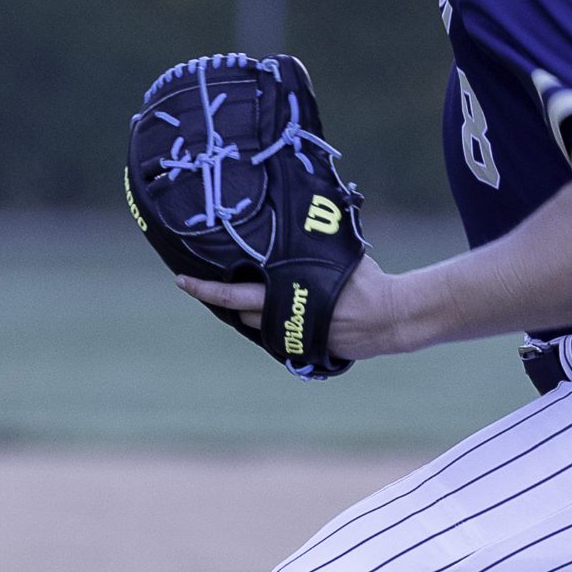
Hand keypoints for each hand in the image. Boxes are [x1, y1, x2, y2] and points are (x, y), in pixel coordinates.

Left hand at [175, 257, 399, 357]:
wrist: (390, 318)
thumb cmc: (366, 281)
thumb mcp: (334, 256)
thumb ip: (309, 249)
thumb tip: (300, 222)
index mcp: (284, 291)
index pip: (232, 294)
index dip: (203, 289)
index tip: (181, 281)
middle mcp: (281, 317)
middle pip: (241, 312)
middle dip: (230, 300)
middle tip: (214, 285)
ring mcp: (292, 336)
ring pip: (259, 326)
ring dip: (258, 314)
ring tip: (268, 297)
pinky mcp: (305, 350)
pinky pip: (280, 338)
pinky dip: (280, 326)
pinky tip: (292, 313)